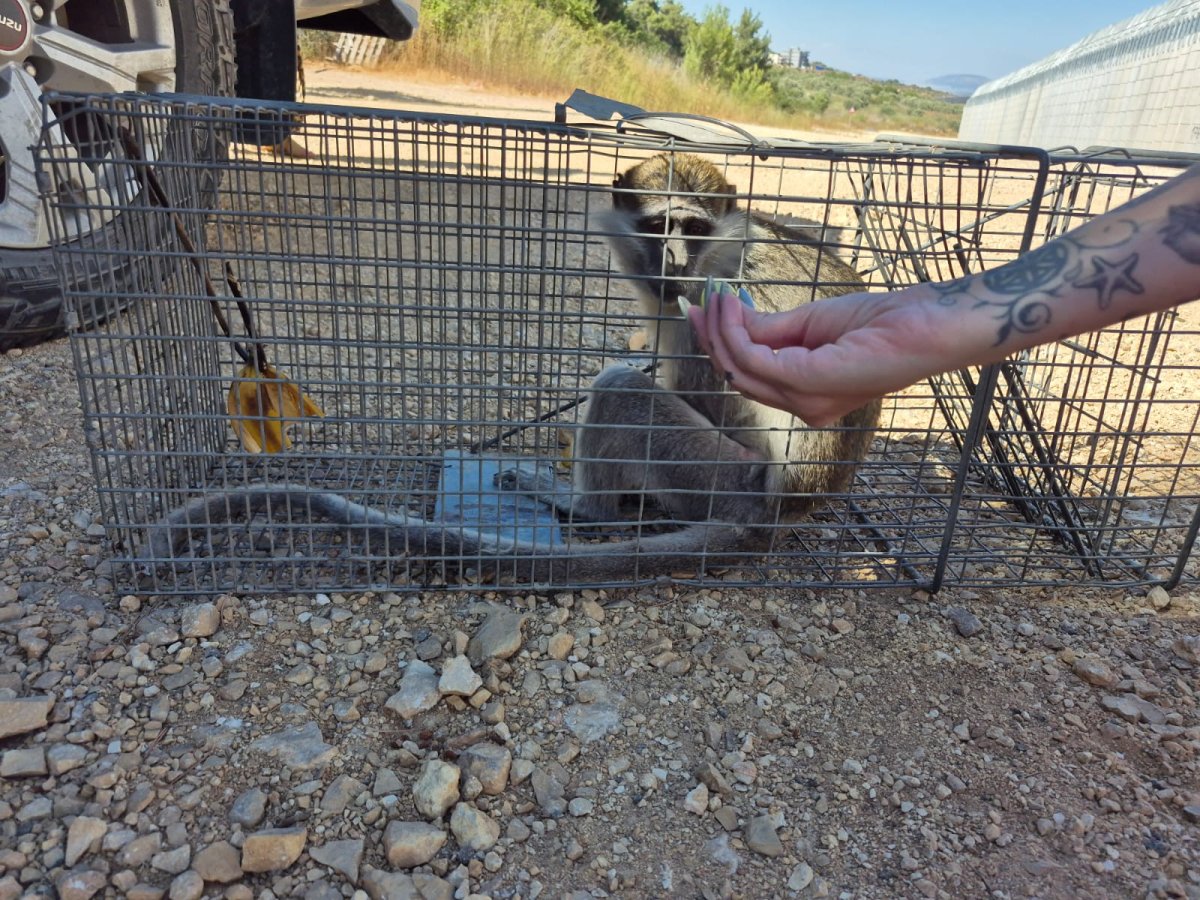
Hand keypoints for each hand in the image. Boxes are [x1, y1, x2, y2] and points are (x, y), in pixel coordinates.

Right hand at [690, 282, 949, 425]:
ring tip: (715, 298)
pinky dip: (735, 330)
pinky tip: (731, 305)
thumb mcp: (808, 324)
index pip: (749, 376)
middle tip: (698, 303)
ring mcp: (804, 402)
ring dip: (719, 331)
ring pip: (738, 369)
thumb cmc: (877, 323)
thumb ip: (767, 329)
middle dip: (712, 338)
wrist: (921, 325)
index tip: (701, 311)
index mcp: (805, 397)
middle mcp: (802, 408)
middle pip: (736, 376)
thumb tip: (727, 316)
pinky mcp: (806, 384)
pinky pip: (754, 359)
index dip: (719, 344)